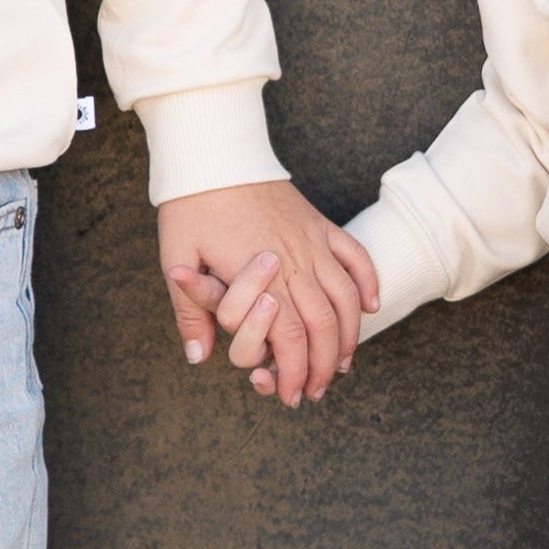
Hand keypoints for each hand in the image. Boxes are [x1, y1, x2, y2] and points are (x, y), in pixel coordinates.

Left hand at [157, 179, 378, 407]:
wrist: (215, 153)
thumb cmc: (191, 204)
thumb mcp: (176, 256)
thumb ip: (190, 311)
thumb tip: (198, 355)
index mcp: (260, 275)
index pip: (289, 338)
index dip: (292, 373)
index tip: (288, 395)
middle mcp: (295, 261)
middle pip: (324, 326)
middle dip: (322, 367)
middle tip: (314, 391)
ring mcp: (313, 242)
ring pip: (347, 298)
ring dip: (349, 336)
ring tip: (341, 364)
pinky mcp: (320, 224)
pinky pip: (355, 255)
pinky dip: (368, 282)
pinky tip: (372, 306)